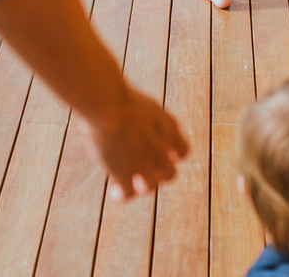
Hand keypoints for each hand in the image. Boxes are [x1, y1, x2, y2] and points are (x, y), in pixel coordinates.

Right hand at [79, 84, 189, 200]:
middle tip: (140, 170)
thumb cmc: (112, 92)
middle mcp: (161, 146)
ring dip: (140, 186)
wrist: (106, 100)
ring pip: (150, 186)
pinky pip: (128, 193)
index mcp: (166, 125)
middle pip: (169, 173)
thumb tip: (122, 118)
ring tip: (128, 182)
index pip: (181, 149)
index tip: (165, 155)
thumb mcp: (135, 102)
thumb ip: (138, 116)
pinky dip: (122, 195)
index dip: (173, 156)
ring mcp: (144, 162)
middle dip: (157, 174)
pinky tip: (115, 193)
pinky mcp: (125, 173)